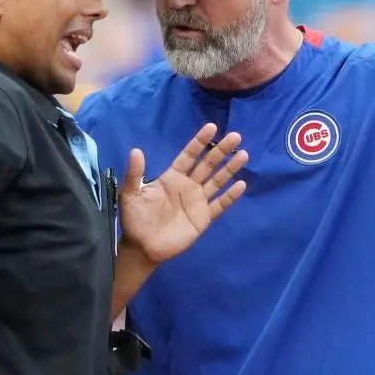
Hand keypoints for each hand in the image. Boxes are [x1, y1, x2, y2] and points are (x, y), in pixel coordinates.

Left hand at [120, 122, 247, 264]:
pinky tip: (241, 184)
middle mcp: (188, 186)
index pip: (189, 155)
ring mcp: (198, 201)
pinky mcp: (204, 218)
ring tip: (243, 155)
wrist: (142, 247)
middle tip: (235, 136)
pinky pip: (220, 205)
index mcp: (172, 177)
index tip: (212, 127)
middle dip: (221, 150)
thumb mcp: (131, 194)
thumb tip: (136, 150)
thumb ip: (135, 173)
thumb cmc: (135, 219)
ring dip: (230, 168)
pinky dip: (230, 196)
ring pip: (217, 181)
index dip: (200, 142)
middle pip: (208, 164)